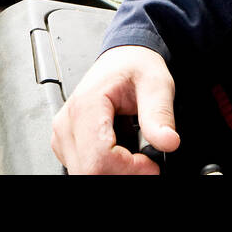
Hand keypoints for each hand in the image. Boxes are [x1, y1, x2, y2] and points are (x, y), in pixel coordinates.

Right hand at [51, 45, 179, 173]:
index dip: (129, 169)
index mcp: (86, 105)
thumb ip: (160, 113)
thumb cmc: (134, 65)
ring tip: (134, 153)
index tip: (151, 165)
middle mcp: (67, 123)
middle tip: (146, 162)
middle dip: (123, 173)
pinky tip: (122, 152)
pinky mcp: (66, 144)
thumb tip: (168, 142)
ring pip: (85, 174)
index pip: (99, 159)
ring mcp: (63, 135)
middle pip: (89, 172)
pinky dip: (108, 168)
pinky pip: (84, 168)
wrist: (123, 57)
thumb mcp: (156, 83)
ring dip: (115, 171)